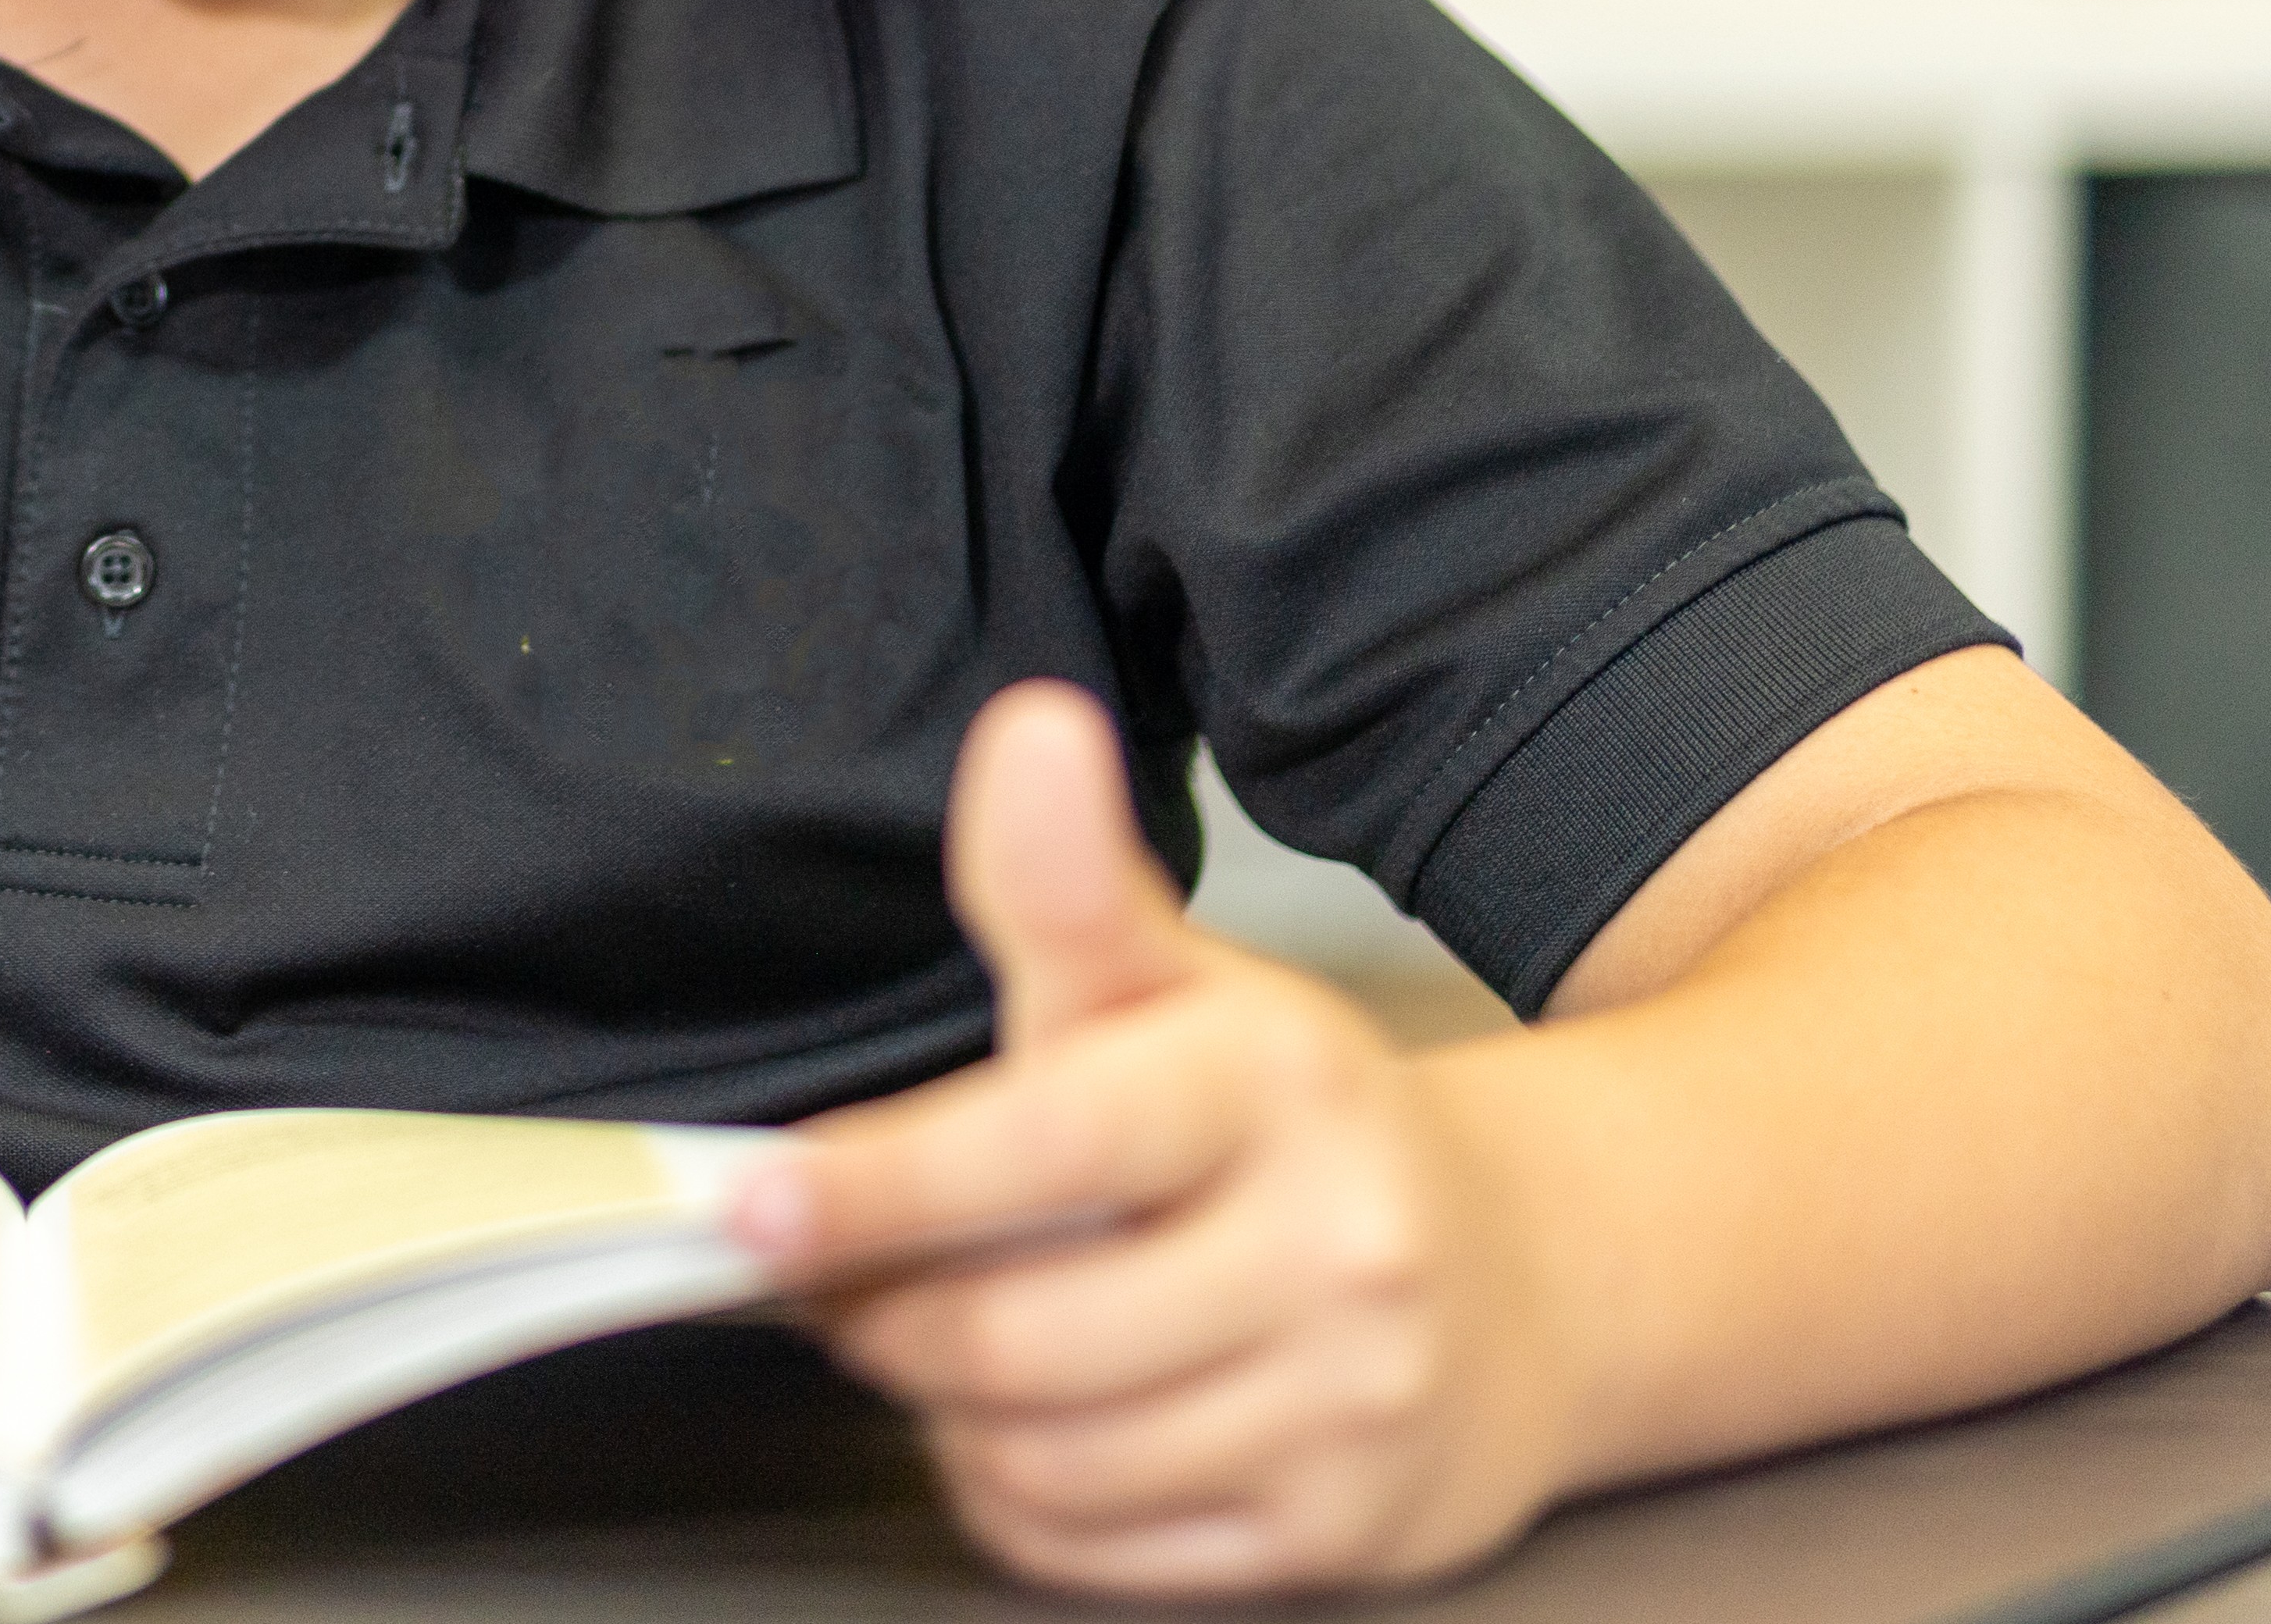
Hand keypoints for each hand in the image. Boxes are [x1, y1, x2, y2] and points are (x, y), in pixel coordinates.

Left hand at [734, 684, 1573, 1597]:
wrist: (1521, 1277)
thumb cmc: (1292, 1123)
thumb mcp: (1181, 983)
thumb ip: (1068, 885)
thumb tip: (1024, 729)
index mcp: (1274, 1082)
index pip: (1047, 1143)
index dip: (881, 1184)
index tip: (749, 1203)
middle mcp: (1335, 1246)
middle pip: (1016, 1332)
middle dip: (886, 1313)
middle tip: (843, 1274)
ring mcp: (1348, 1405)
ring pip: (1045, 1457)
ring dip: (948, 1412)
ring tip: (952, 1337)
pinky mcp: (1337, 1534)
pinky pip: (1096, 1554)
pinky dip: (1021, 1499)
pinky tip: (1031, 1425)